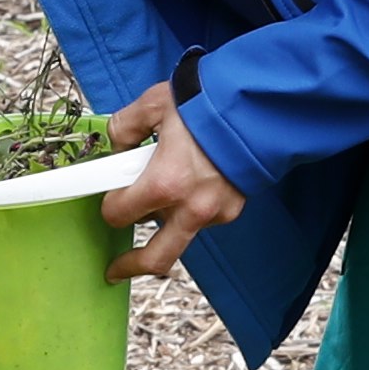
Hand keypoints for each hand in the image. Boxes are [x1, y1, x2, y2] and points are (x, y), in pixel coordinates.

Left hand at [95, 85, 245, 285]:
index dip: (110, 204)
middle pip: (155, 257)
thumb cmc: (209, 101)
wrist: (258, 104)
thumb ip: (125, 128)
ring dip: (164, 220)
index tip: (110, 196)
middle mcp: (191, 208)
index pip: (119, 214)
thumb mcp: (154, 105)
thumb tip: (117, 143)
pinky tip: (192, 179)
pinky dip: (190, 206)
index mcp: (165, 183)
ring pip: (178, 232)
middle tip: (116, 268)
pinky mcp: (232, 210)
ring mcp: (214, 212)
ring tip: (165, 187)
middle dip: (131, 266)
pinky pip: (201, 219)